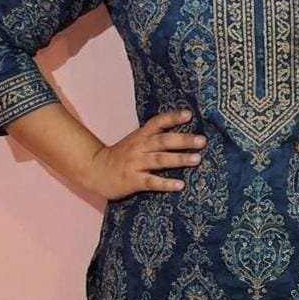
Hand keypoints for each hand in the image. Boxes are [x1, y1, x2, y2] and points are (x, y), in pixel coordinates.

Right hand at [86, 109, 204, 198]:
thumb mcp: (136, 141)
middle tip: (202, 140)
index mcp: (141, 136)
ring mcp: (135, 164)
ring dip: (179, 159)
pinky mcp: (133, 180)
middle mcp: (139, 147)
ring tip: (197, 159)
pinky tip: (180, 185)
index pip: (158, 123)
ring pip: (160, 160)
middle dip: (183, 140)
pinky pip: (151, 182)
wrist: (96, 170)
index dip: (172, 118)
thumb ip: (154, 136)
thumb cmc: (121, 156)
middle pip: (163, 141)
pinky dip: (166, 184)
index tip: (189, 114)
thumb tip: (182, 134)